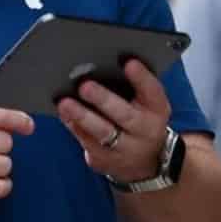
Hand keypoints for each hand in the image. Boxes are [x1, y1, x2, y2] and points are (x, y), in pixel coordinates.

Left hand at [56, 57, 170, 182]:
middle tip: (85, 86)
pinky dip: (73, 125)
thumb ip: (132, 85)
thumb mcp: (146, 103)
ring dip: (82, 116)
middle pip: (125, 116)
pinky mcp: (104, 160)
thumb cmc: (139, 119)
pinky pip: (86, 142)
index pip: (153, 92)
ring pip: (103, 132)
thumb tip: (101, 60)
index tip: (129, 62)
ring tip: (65, 102)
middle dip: (104, 100)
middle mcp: (145, 131)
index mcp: (157, 110)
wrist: (146, 161)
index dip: (142, 78)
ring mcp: (125, 149)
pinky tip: (63, 113)